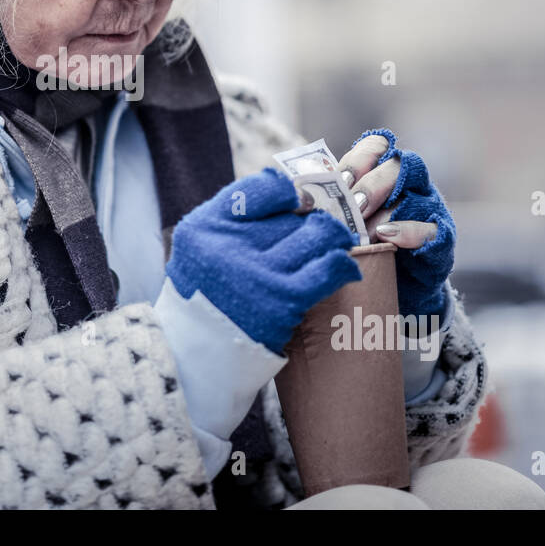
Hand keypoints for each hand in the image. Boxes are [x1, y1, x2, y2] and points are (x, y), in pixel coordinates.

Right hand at [166, 167, 361, 355]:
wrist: (198, 357)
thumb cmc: (207, 295)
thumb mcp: (200, 247)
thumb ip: (235, 215)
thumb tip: (295, 191)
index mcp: (204, 226)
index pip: (261, 188)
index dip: (289, 192)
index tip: (299, 202)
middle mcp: (226, 244)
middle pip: (294, 213)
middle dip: (314, 220)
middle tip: (321, 229)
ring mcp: (255, 271)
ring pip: (317, 234)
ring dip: (333, 238)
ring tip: (335, 245)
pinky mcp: (282, 300)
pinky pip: (330, 267)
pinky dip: (343, 264)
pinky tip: (346, 267)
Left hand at [336, 128, 454, 318]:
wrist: (390, 289)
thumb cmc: (358, 246)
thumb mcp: (340, 221)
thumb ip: (326, 202)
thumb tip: (292, 191)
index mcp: (382, 172)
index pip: (377, 147)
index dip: (359, 158)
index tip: (339, 180)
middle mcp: (410, 185)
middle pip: (398, 167)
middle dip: (372, 184)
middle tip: (351, 205)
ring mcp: (428, 209)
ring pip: (415, 196)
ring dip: (386, 210)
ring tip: (363, 229)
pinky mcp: (440, 239)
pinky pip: (430, 230)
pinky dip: (408, 232)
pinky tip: (386, 237)